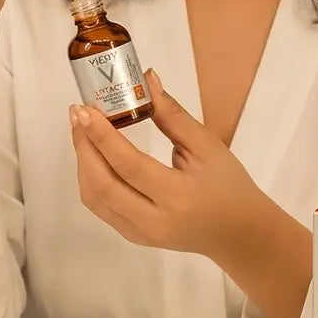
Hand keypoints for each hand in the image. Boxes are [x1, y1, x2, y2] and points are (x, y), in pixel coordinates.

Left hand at [69, 69, 270, 260]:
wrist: (239, 232)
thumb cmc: (228, 184)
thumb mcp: (207, 146)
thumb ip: (172, 115)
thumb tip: (146, 79)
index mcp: (177, 196)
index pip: (128, 164)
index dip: (101, 135)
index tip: (84, 109)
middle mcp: (153, 221)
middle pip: (102, 184)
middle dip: (83, 147)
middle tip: (78, 114)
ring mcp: (141, 234)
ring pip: (94, 199)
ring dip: (83, 163)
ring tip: (82, 131)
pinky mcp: (134, 237)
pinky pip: (101, 208)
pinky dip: (90, 179)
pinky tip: (93, 156)